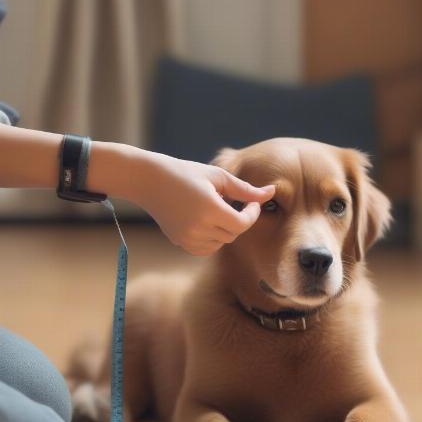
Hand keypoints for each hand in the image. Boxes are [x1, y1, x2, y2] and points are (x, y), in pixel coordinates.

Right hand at [131, 150, 274, 254]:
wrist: (149, 181)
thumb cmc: (185, 173)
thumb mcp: (218, 177)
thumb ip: (246, 189)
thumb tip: (272, 193)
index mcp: (209, 209)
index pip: (242, 224)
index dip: (252, 214)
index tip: (253, 203)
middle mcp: (198, 228)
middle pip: (233, 234)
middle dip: (239, 220)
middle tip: (233, 202)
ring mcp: (188, 238)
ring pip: (222, 242)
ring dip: (226, 229)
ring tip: (216, 208)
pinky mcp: (181, 243)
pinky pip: (207, 248)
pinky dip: (213, 239)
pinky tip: (206, 221)